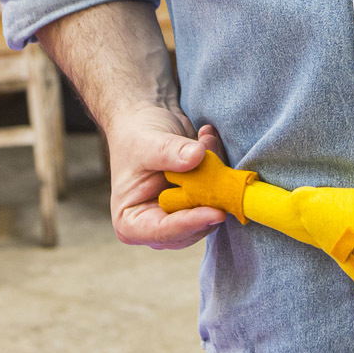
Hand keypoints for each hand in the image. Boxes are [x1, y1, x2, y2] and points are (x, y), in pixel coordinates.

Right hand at [107, 107, 226, 249]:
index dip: (191, 224)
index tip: (216, 213)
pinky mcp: (197, 202)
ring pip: (208, 214)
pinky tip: (209, 140)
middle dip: (209, 204)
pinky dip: (220, 172)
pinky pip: (217, 196)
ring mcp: (178, 215)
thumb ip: (170, 152)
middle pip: (190, 230)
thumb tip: (197, 156)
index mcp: (131, 221)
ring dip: (216, 183)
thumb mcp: (148, 143)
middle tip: (222, 176)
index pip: (163, 232)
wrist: (147, 120)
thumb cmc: (137, 134)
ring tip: (208, 143)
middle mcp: (154, 224)